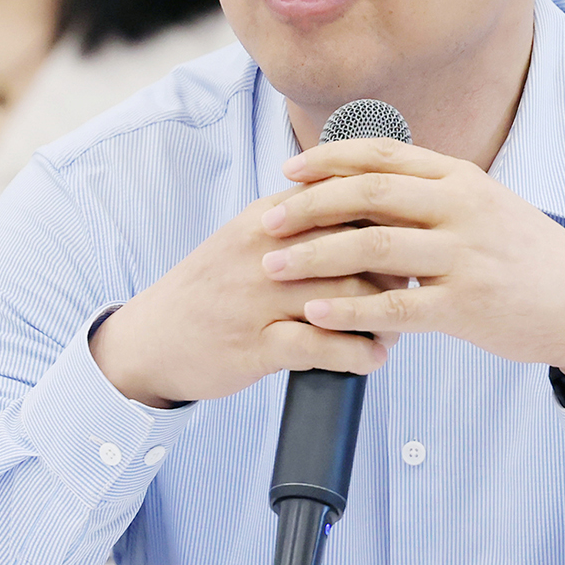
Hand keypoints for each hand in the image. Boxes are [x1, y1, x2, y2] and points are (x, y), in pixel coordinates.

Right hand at [89, 189, 398, 407]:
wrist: (152, 338)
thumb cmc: (215, 288)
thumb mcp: (252, 238)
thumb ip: (303, 220)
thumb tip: (373, 216)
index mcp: (268, 218)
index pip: (346, 204)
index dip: (389, 224)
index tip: (411, 242)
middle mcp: (266, 251)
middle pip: (356, 249)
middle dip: (395, 272)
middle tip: (412, 291)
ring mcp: (259, 299)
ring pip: (347, 298)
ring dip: (384, 318)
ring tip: (394, 330)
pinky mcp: (256, 345)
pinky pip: (322, 347)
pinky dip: (357, 354)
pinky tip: (372, 360)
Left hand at [258, 139, 564, 377]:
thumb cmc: (526, 257)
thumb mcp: (486, 206)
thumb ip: (433, 192)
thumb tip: (369, 180)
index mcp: (462, 178)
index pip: (382, 156)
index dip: (328, 160)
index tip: (288, 171)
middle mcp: (462, 208)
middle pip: (368, 194)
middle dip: (308, 206)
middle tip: (268, 221)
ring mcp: (465, 255)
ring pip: (373, 248)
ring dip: (314, 257)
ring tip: (273, 268)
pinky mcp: (466, 305)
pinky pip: (394, 306)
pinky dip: (348, 310)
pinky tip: (315, 315)